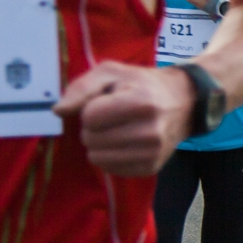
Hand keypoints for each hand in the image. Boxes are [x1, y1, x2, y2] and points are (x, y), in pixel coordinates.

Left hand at [54, 62, 193, 176]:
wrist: (184, 103)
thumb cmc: (142, 84)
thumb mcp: (111, 73)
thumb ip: (81, 88)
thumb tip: (58, 111)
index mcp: (141, 103)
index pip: (89, 118)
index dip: (91, 108)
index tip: (107, 102)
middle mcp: (151, 132)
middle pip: (91, 140)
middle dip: (94, 128)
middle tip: (112, 117)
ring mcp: (153, 153)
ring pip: (97, 158)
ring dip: (100, 144)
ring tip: (117, 130)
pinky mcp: (151, 168)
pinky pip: (111, 169)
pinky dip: (111, 157)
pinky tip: (124, 144)